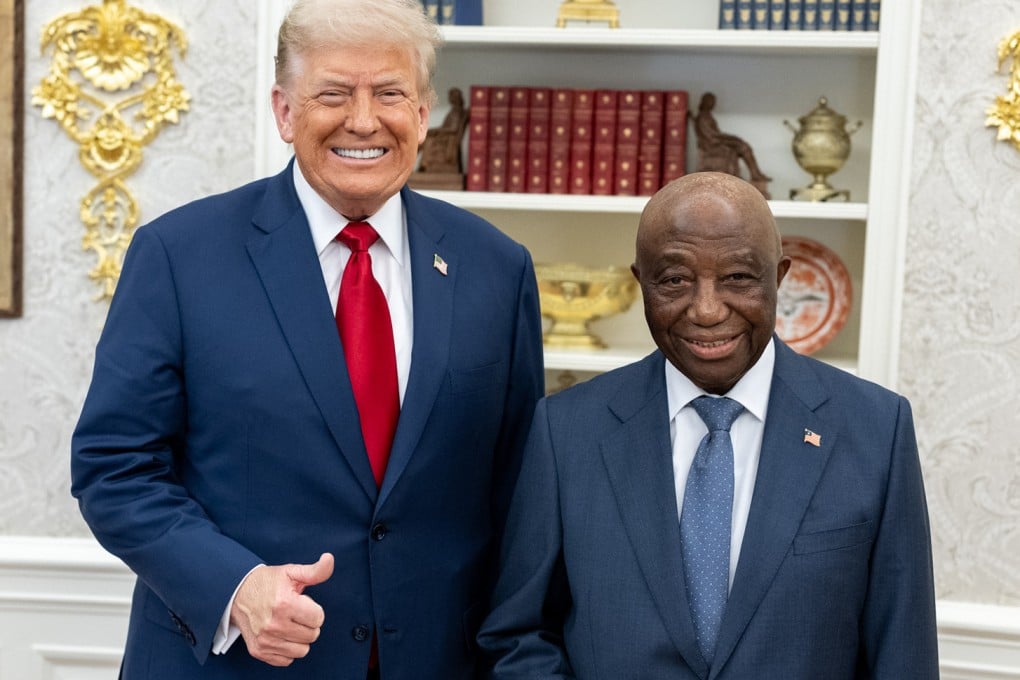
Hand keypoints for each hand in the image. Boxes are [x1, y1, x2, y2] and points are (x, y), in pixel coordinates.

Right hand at [230, 552, 334, 666]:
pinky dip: (287, 649)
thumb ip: (315, 571)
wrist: (237, 592)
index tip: (302, 603)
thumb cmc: (266, 583)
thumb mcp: (291, 572)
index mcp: (284, 603)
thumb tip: (329, 559)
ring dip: (299, 638)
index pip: (318, 618)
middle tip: (295, 613)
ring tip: (289, 624)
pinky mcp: (259, 650)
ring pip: (302, 650)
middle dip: (308, 623)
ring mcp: (265, 640)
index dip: (314, 609)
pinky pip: (287, 660)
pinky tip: (281, 635)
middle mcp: (274, 624)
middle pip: (312, 635)